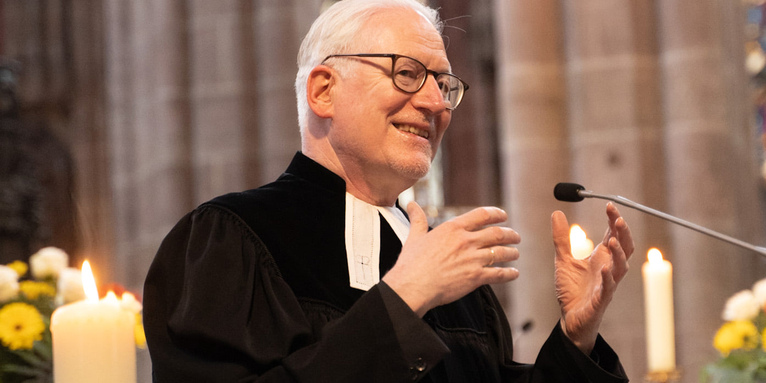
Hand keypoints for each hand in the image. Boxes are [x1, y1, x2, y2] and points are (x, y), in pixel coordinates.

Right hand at [383, 201, 520, 316]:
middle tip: (515, 237)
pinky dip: (509, 274)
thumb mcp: (414, 237)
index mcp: (453, 229)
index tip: (503, 216)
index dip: (497, 214)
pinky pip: (499, 274)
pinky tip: (513, 274)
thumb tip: (411, 205)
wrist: (412, 286)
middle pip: (497, 233)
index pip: (482, 214)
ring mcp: (472, 259)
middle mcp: (466, 241)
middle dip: (510, 234)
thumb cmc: (411, 263)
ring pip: (502, 252)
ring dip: (512, 253)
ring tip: (515, 254)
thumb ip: (418, 219)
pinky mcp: (476, 277)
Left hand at [551, 202, 633, 353]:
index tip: (609, 205)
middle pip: (624, 247)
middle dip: (623, 232)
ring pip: (621, 267)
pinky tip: (605, 268)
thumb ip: (561, 238)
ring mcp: (607, 284)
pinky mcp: (601, 300)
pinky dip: (608, 278)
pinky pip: (608, 288)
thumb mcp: (563, 259)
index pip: (613, 234)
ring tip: (613, 240)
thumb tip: (557, 212)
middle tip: (618, 218)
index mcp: (601, 258)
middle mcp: (609, 268)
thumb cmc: (572, 289)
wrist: (570, 318)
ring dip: (619, 253)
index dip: (614, 220)